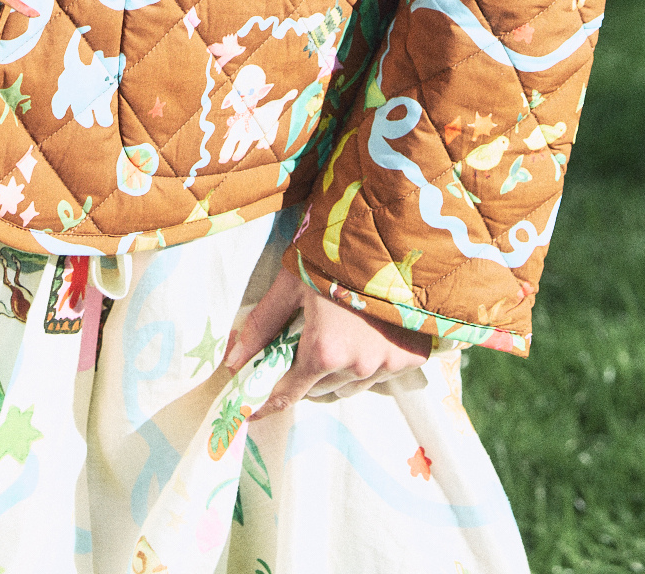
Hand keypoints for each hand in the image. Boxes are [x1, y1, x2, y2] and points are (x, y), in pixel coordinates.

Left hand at [222, 260, 428, 415]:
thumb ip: (262, 324)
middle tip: (299, 344)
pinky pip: (379, 376)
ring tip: (335, 334)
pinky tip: (364, 332)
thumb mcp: (292, 283)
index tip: (252, 411)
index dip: (267, 403)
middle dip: (303, 373)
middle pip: (319, 390)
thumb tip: (232, 360)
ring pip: (350, 386)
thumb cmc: (336, 253)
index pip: (289, 393)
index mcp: (324, 350)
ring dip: (336, 371)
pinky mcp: (412, 358)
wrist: (395, 234)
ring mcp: (388, 365)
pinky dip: (366, 363)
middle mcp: (358, 366)